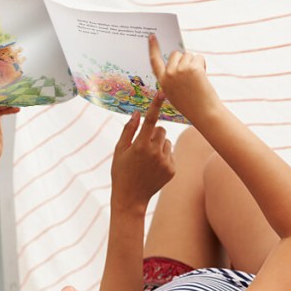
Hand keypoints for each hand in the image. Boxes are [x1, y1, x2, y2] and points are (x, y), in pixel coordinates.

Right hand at [111, 94, 174, 211]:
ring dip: (159, 145)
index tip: (162, 92)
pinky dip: (164, 157)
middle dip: (154, 133)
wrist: (130, 198)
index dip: (156, 105)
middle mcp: (155, 152)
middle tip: (143, 145)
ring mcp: (165, 162)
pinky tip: (153, 168)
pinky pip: (171, 154)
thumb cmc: (121, 172)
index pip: (150, 120)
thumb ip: (128, 130)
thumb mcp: (119, 151)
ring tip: (147, 159)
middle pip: (162, 130)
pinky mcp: (172, 169)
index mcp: (140, 146)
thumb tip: (136, 113)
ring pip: (167, 141)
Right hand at [148, 35, 220, 121]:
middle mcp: (169, 74)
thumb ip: (173, 77)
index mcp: (163, 81)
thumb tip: (179, 59)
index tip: (152, 36)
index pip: (154, 61)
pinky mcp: (193, 68)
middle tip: (191, 75)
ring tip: (197, 79)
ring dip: (195, 63)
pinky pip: (198, 57)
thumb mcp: (174, 92)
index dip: (153, 47)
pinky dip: (203, 64)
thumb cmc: (191, 104)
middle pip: (176, 54)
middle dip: (184, 60)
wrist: (204, 113)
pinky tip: (203, 77)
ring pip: (188, 55)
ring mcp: (180, 71)